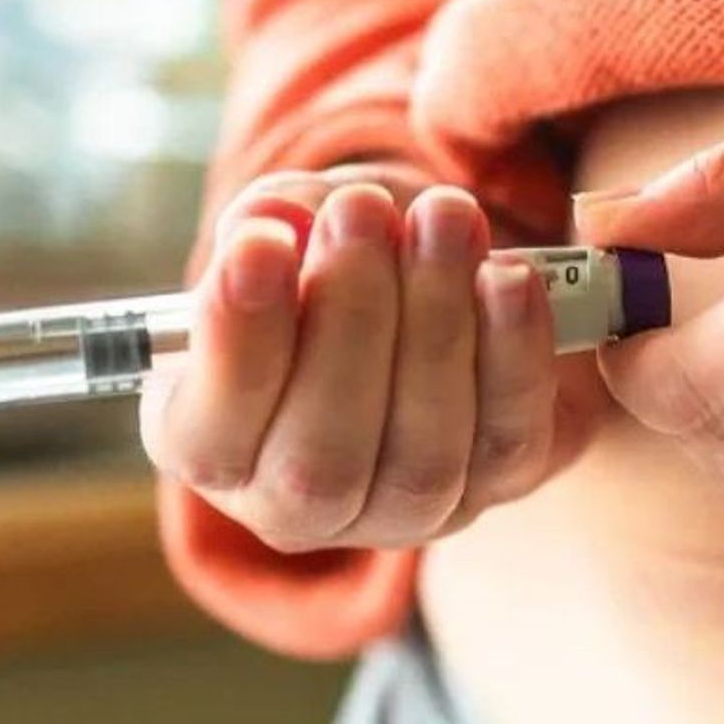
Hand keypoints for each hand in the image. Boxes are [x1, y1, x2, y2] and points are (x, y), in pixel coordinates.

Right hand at [142, 162, 599, 552]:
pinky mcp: (494, 488)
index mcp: (211, 451)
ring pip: (424, 456)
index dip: (237, 342)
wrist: (423, 293)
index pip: (209, 434)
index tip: (261, 243)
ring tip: (445, 217)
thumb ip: (270, 223)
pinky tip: (510, 277)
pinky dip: (514, 354)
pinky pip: (510, 440)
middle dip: (350, 319)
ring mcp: (404, 512)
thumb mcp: (284, 232)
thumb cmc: (326, 265)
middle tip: (363, 210)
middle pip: (323, 458)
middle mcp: (299, 505)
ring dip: (438, 323)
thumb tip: (281, 219)